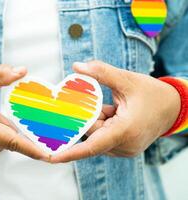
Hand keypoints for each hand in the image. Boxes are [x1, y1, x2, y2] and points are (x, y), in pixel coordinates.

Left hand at [51, 61, 180, 162]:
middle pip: (92, 134)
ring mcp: (124, 148)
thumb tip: (77, 66)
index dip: (70, 152)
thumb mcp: (127, 80)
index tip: (52, 157)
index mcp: (126, 130)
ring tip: (112, 106)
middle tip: (94, 101)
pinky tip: (112, 111)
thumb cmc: (152, 94)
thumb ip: (101, 72)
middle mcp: (124, 145)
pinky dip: (102, 123)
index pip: (92, 145)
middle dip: (88, 117)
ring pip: (96, 135)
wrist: (173, 108)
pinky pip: (103, 137)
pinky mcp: (123, 147)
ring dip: (97, 119)